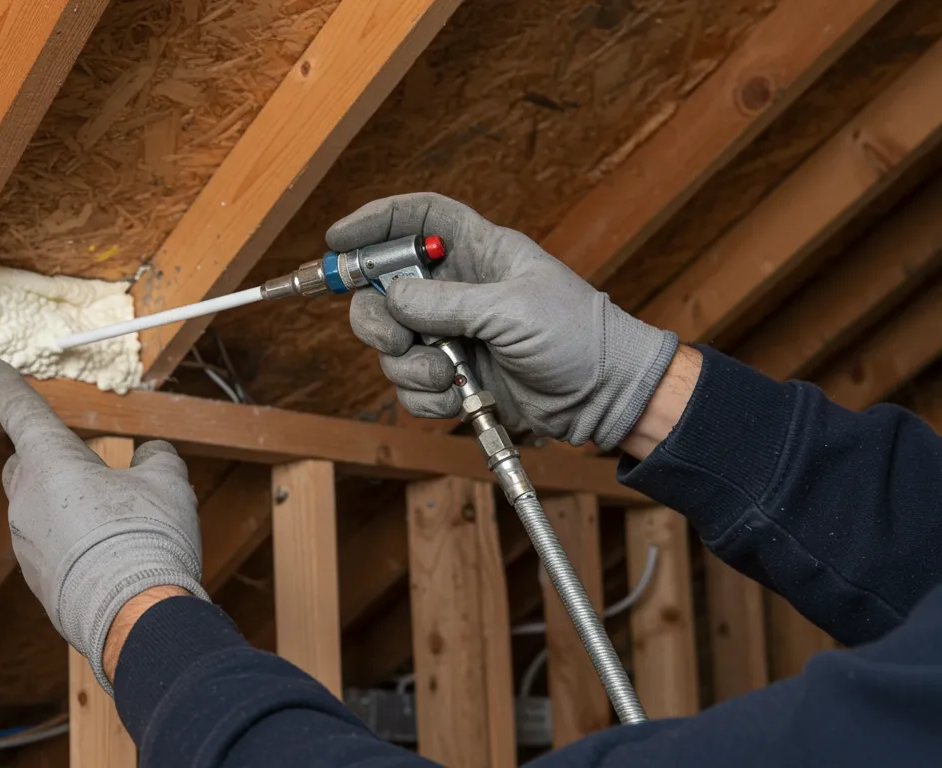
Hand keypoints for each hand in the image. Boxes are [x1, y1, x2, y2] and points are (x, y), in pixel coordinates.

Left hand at [0, 359, 207, 692]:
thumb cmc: (147, 539)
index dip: (5, 384)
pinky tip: (109, 557)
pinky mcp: (36, 580)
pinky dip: (71, 543)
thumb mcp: (167, 484)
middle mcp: (26, 499)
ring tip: (116, 523)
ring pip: (37, 508)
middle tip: (93, 467)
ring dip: (66, 506)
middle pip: (26, 464)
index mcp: (51, 462)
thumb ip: (155, 459)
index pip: (21, 409)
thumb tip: (149, 456)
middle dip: (50, 459)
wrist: (134, 620)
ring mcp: (26, 543)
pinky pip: (49, 546)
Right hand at [334, 192, 677, 449]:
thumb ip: (447, 302)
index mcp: (478, 252)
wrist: (605, 397)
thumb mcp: (514, 310)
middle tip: (394, 339)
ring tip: (449, 375)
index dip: (376, 221)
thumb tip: (392, 295)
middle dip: (377, 316)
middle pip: (383, 287)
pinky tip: (458, 398)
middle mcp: (457, 289)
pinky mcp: (454, 377)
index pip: (417, 219)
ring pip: (391, 344)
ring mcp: (452, 335)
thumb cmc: (578, 336)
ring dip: (409, 367)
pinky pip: (411, 385)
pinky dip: (425, 396)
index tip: (337, 237)